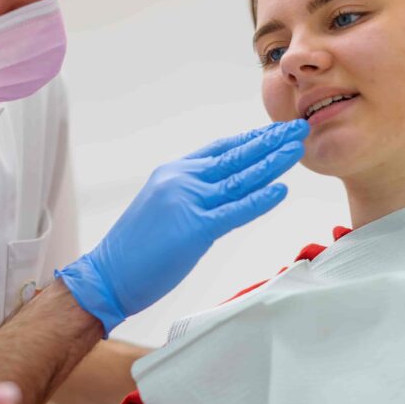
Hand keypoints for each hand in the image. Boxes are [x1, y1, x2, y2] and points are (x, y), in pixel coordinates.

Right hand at [57, 120, 307, 333]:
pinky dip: (260, 199)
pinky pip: (234, 211)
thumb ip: (189, 194)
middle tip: (297, 129)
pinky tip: (280, 189)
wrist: (107, 274)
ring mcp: (187, 202)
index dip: (251, 139)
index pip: (220, 148)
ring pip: (239, 178)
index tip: (275, 132)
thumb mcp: (162, 207)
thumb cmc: (134, 249)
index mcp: (173, 172)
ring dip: (272, 162)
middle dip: (269, 142)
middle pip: (235, 156)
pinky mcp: (194, 229)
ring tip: (296, 149)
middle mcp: (181, 179)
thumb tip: (220, 191)